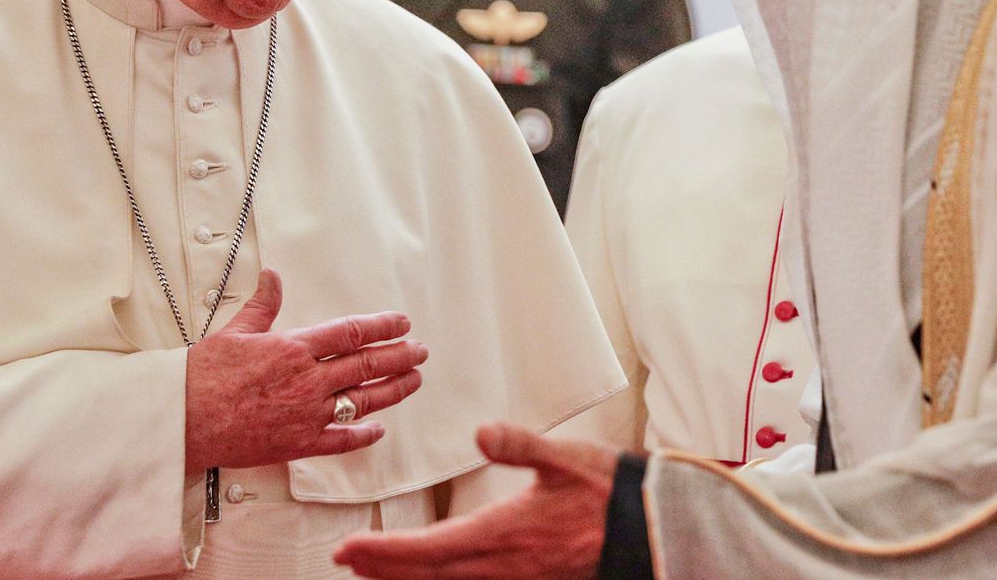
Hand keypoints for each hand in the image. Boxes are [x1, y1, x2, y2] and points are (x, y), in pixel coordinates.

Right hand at [185, 269, 426, 473]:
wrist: (182, 420)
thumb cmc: (203, 376)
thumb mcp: (235, 330)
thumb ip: (263, 305)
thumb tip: (273, 276)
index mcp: (294, 347)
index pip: (351, 333)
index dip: (383, 327)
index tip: (402, 323)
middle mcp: (308, 380)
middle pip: (366, 365)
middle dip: (399, 356)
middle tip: (420, 351)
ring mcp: (306, 414)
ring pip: (363, 401)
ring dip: (394, 390)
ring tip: (414, 380)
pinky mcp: (299, 444)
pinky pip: (341, 440)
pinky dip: (363, 435)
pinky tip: (379, 430)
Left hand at [333, 423, 620, 579]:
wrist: (651, 527)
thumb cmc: (606, 489)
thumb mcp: (564, 456)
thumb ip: (520, 444)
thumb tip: (480, 432)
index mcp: (504, 533)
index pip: (429, 550)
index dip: (384, 553)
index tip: (349, 550)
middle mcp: (503, 566)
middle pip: (428, 576)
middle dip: (383, 570)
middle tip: (345, 560)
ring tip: (373, 570)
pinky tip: (429, 575)